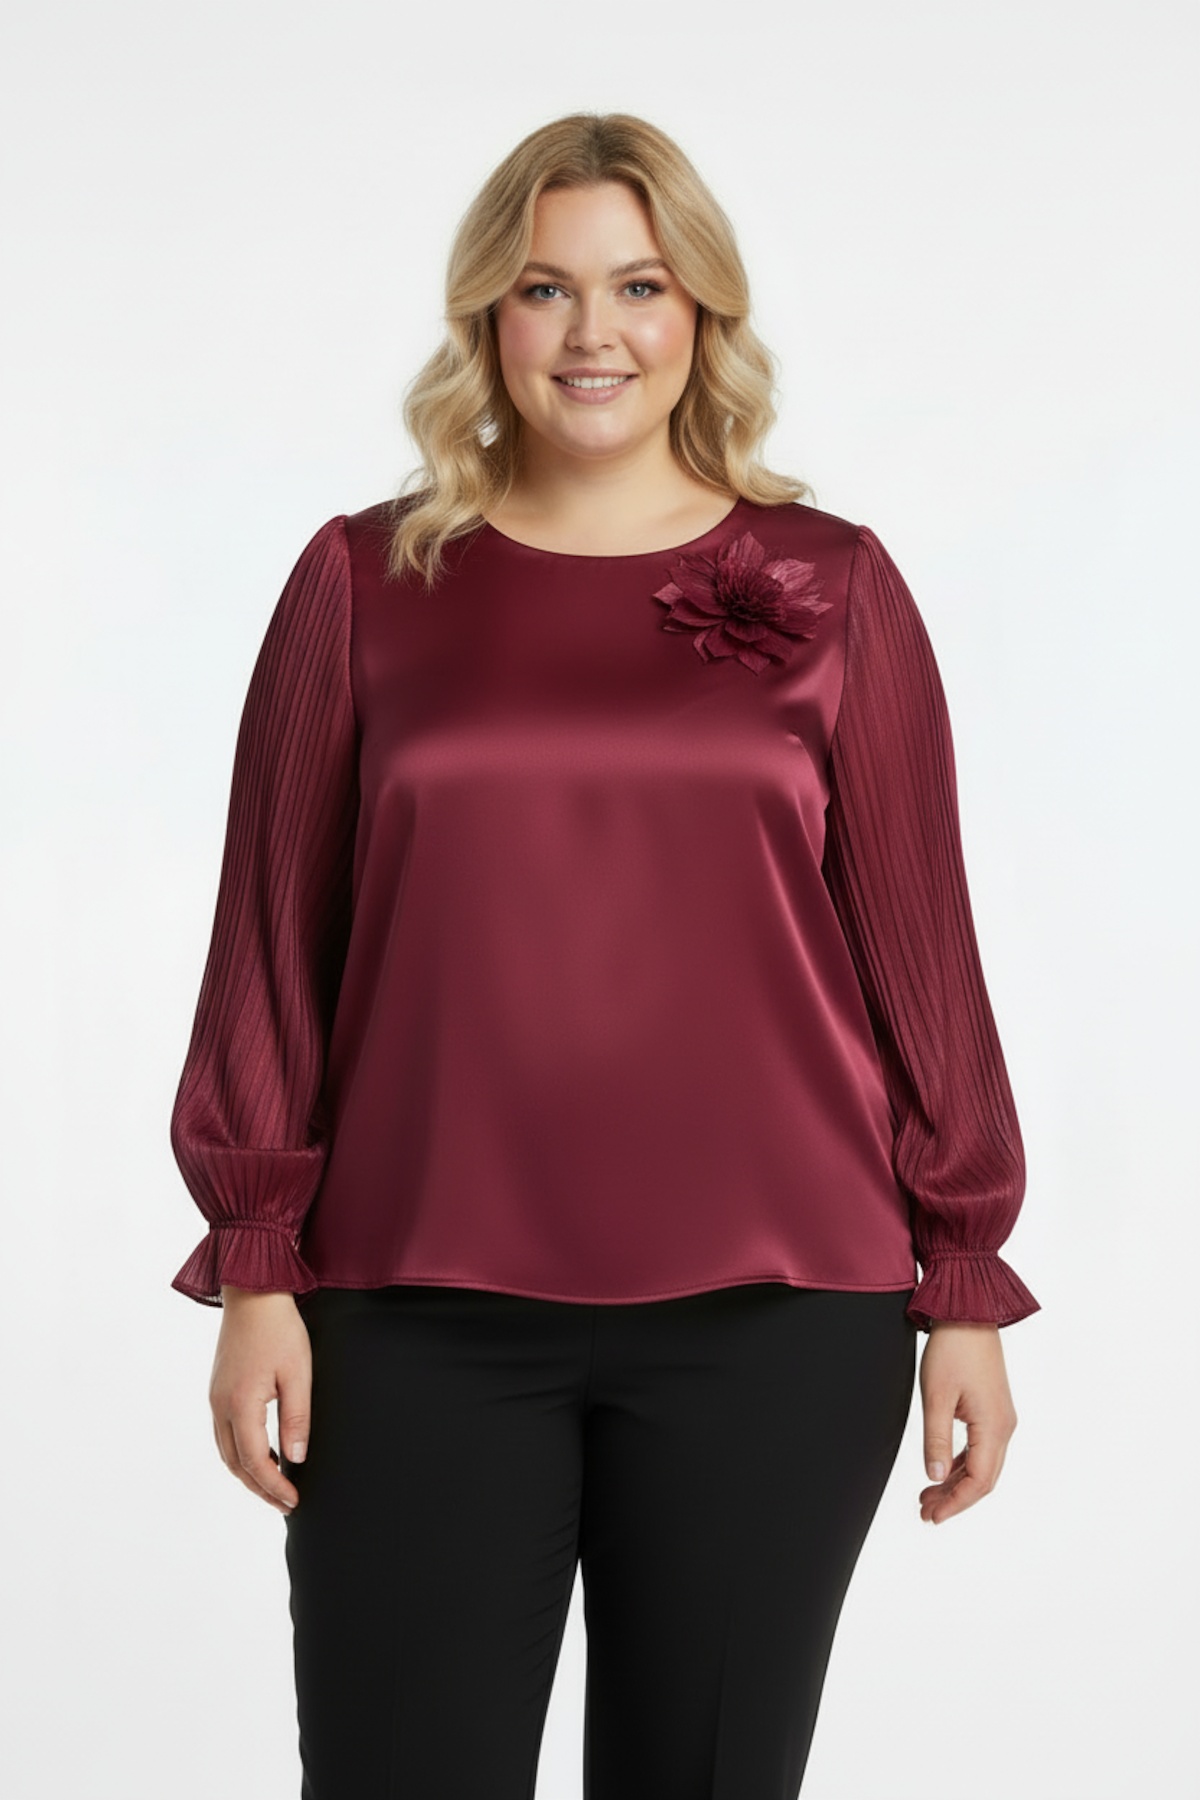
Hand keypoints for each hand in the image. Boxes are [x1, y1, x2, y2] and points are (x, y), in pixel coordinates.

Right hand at [209, 1287, 311, 1514]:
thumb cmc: (280, 1329)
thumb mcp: (298, 1373)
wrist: (253, 1294)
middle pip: (236, 1463)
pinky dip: (241, 1452)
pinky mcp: (218, 1389)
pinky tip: (263, 1453)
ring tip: (275, 1486)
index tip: (294, 1501)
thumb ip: (296, 1418)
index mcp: (241, 1404)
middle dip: (260, 1488)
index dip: (274, 1487)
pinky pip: (225, 1434)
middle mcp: (221, 1405)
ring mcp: (216, 1397)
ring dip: (249, 1473)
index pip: (255, 1461)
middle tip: (285, 1504)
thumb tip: (296, 1459)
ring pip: (227, 1451)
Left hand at [918, 1321, 1017, 1524]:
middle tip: (924, 1513)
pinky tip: (941, 1470)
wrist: (968, 1312)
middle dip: (955, 1499)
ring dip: (956, 1482)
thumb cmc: (952, 1349)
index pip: (978, 1481)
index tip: (931, 1517)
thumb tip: (934, 1478)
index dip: (955, 1503)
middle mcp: (1004, 1426)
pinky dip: (961, 1463)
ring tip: (927, 1497)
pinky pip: (980, 1448)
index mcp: (994, 1427)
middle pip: (983, 1478)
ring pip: (982, 1464)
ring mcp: (1000, 1418)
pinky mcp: (992, 1408)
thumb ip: (936, 1439)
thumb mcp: (936, 1396)